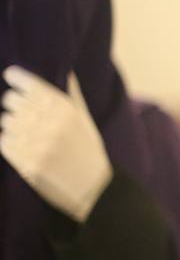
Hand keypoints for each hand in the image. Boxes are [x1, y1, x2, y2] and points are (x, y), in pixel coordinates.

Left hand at [1, 65, 111, 220]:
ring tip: (27, 135)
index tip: (11, 76)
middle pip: (10, 100)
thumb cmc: (88, 150)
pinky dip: (9, 143)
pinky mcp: (26, 162)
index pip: (29, 84)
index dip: (16, 78)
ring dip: (11, 126)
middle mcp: (50, 122)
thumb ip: (73, 95)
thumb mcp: (85, 120)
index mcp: (65, 109)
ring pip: (5, 121)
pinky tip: (23, 147)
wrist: (92, 188)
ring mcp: (37, 143)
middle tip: (23, 114)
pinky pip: (3, 142)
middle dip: (13, 105)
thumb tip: (67, 71)